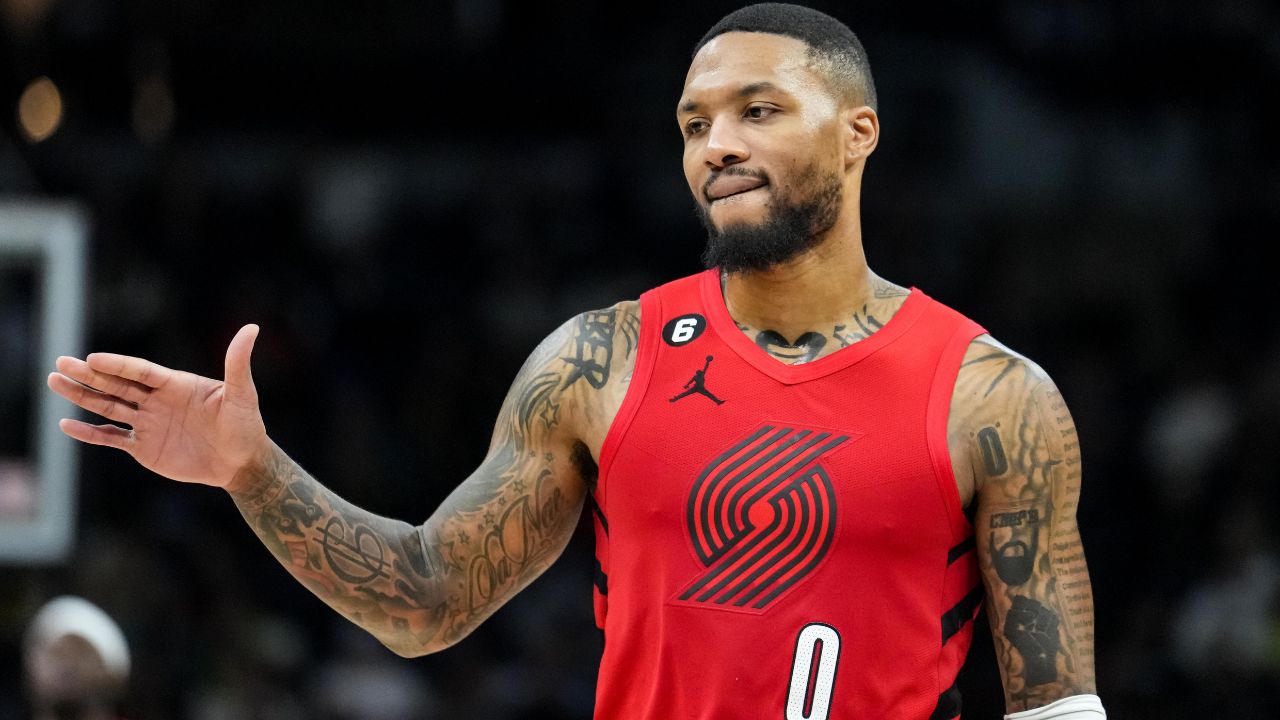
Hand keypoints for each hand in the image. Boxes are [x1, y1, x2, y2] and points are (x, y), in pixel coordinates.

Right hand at [47, 324, 269, 489]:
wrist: (241, 462)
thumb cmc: (245, 426)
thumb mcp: (243, 394)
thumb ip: (238, 363)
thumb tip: (252, 328)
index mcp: (176, 385)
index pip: (141, 371)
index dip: (118, 365)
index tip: (94, 359)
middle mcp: (157, 400)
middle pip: (117, 385)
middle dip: (89, 375)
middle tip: (60, 363)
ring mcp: (148, 423)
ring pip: (109, 406)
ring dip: (82, 396)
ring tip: (55, 382)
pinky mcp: (144, 447)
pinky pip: (112, 437)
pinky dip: (90, 433)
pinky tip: (67, 424)